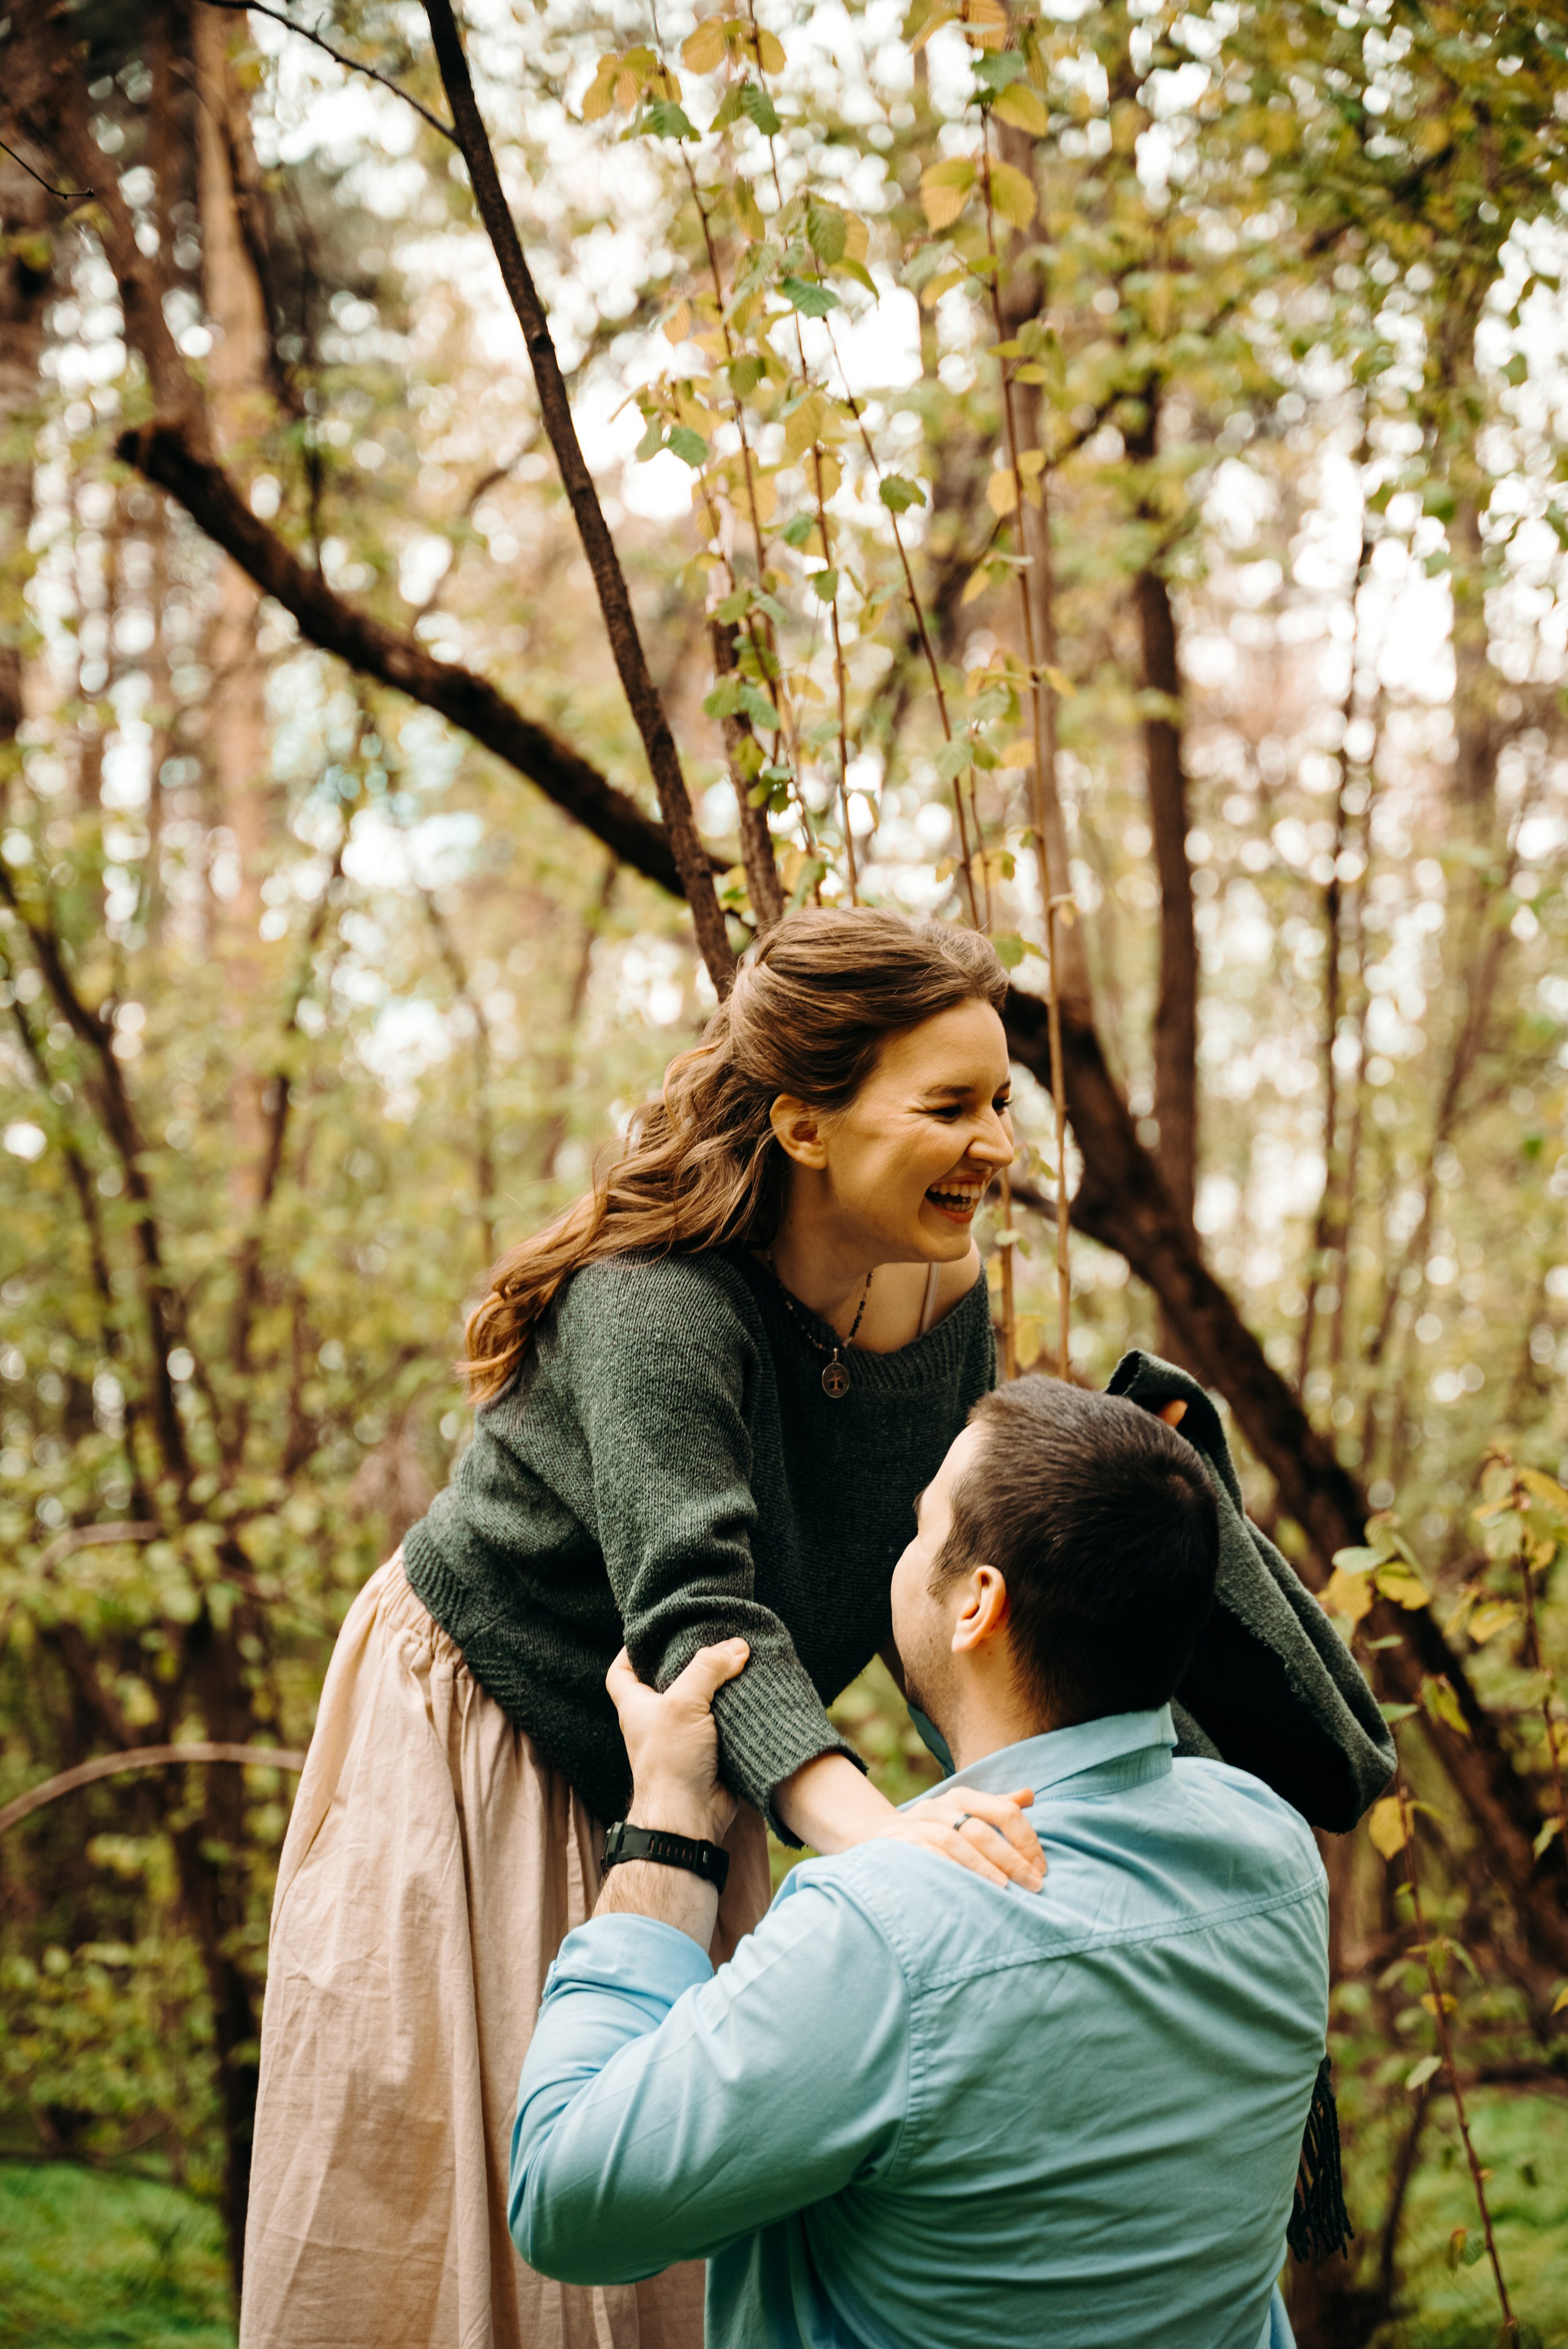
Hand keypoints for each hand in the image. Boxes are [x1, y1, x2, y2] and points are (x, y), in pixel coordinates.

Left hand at [605, 1640, 748, 1845]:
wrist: (689, 1817)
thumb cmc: (670, 1762)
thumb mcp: (683, 1703)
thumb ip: (707, 1668)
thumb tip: (737, 1647)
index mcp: (636, 1706)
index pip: (621, 1672)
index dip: (631, 1651)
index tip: (652, 1633)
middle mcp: (657, 1720)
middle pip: (668, 1681)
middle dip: (689, 1661)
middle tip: (712, 1639)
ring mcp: (683, 1738)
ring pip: (700, 1701)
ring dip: (719, 1686)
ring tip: (740, 1660)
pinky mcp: (709, 1752)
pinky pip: (723, 1723)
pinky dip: (736, 1710)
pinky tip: (753, 1694)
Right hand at [867, 1782, 1044, 1892]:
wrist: (874, 1835)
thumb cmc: (932, 1831)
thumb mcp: (963, 1814)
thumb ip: (995, 1807)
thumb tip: (1030, 1795)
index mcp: (961, 1797)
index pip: (1003, 1811)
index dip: (1026, 1839)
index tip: (1041, 1868)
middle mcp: (939, 1806)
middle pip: (981, 1829)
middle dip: (1011, 1858)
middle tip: (1034, 1884)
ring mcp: (917, 1823)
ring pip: (955, 1842)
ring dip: (982, 1867)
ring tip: (1005, 1888)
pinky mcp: (899, 1843)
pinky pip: (927, 1855)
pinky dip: (949, 1869)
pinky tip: (966, 1887)